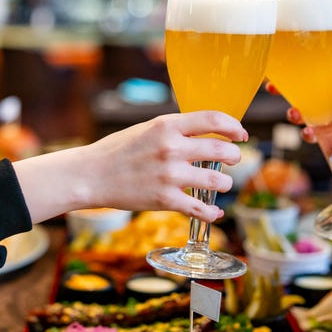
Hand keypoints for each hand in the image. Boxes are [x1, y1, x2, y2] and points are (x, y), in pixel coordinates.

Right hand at [15, 111, 247, 223]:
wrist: (91, 175)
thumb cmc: (118, 150)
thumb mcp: (147, 128)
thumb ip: (175, 129)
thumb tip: (206, 131)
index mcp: (167, 125)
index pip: (213, 119)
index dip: (234, 126)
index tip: (241, 134)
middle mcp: (171, 148)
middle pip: (222, 149)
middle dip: (235, 155)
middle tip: (235, 159)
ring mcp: (169, 175)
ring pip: (217, 180)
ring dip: (226, 184)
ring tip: (223, 184)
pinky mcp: (165, 200)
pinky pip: (200, 208)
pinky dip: (212, 213)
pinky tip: (214, 212)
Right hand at [271, 69, 331, 156]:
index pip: (313, 72)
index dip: (295, 69)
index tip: (278, 66)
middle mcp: (331, 98)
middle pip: (302, 92)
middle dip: (286, 90)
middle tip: (273, 88)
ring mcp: (330, 117)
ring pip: (305, 114)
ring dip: (295, 114)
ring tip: (294, 115)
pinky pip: (314, 134)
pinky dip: (308, 134)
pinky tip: (308, 134)